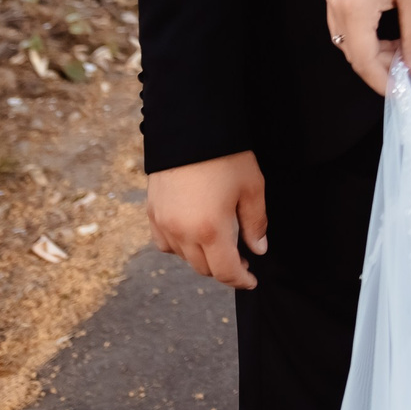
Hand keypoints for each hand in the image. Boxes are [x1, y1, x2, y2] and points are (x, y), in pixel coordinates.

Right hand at [147, 151, 266, 288]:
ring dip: (203, 257)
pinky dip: (180, 246)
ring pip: (184, 257)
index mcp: (210, 230)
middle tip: (243, 259)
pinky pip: (165, 243)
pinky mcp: (152, 213)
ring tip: (221, 243)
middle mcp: (182, 233)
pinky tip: (194, 234)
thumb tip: (258, 249)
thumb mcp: (252, 188)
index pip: (225, 270)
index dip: (241, 280)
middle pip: (204, 268)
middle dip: (224, 268)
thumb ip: (255, 223)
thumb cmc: (226, 156)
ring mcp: (163, 224)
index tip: (252, 281)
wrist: (189, 128)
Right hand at [324, 0, 410, 95]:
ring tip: (402, 52)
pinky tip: (388, 34)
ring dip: (372, 51)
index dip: (383, 80)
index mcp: (353, 7)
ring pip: (347, 39)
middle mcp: (335, 3)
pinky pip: (346, 22)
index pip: (363, 59)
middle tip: (407, 72)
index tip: (403, 92)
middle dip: (379, 67)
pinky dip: (365, 34)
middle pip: (352, 52)